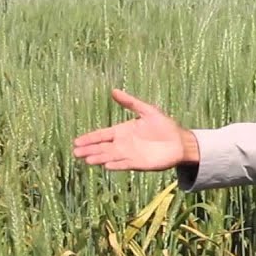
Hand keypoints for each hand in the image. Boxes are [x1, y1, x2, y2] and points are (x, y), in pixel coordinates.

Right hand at [71, 88, 198, 170]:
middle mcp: (123, 144)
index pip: (102, 135)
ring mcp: (129, 155)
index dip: (90, 138)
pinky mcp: (138, 163)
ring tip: (87, 160)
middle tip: (76, 152)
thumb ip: (130, 102)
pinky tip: (106, 165)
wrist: (180, 141)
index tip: (77, 141)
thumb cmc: (164, 125)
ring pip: (110, 157)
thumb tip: (113, 90)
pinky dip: (115, 164)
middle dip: (89, 150)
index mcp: (122, 131)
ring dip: (99, 158)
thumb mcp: (147, 110)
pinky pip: (124, 164)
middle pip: (102, 147)